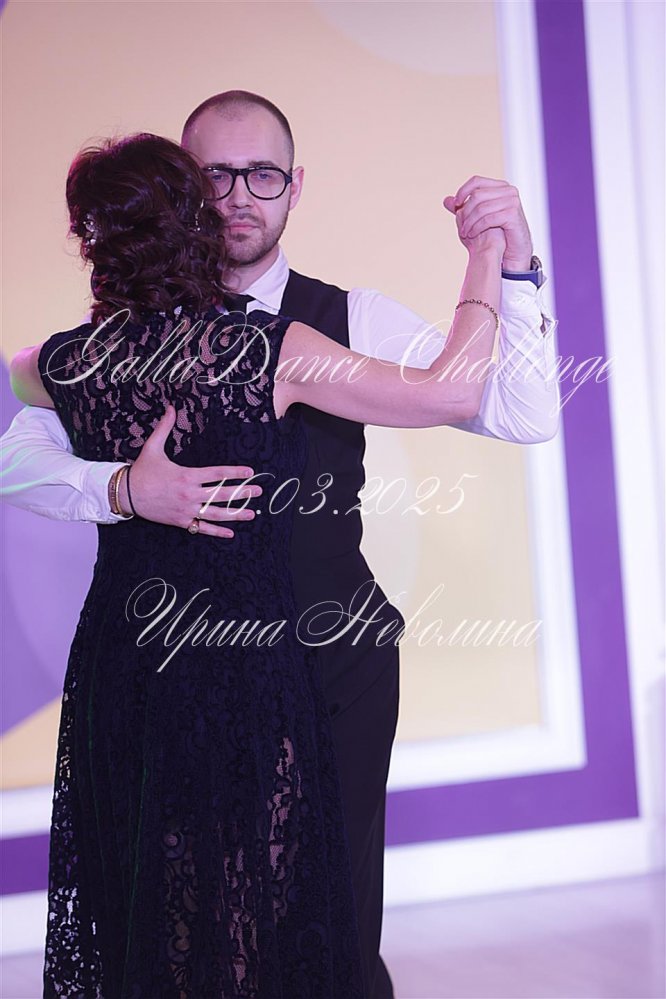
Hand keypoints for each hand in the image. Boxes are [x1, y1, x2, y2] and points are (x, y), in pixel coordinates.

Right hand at [119, 405, 262, 538]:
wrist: (126, 494)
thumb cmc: (141, 470)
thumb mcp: (152, 447)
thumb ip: (164, 428)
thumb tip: (171, 407)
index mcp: (186, 475)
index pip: (216, 473)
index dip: (235, 472)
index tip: (250, 472)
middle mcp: (189, 494)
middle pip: (221, 494)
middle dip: (242, 492)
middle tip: (258, 490)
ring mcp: (186, 510)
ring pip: (215, 513)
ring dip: (235, 513)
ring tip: (252, 513)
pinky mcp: (181, 521)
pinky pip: (202, 528)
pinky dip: (217, 532)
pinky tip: (231, 534)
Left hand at [444, 175, 532, 268]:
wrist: (514, 250)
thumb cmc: (498, 233)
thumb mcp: (478, 218)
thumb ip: (464, 208)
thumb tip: (446, 200)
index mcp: (501, 186)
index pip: (476, 181)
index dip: (462, 191)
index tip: (455, 205)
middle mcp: (508, 190)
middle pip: (477, 195)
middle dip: (465, 211)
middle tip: (461, 226)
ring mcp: (512, 201)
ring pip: (481, 208)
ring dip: (469, 222)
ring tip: (464, 233)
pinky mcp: (513, 214)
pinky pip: (488, 218)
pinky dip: (476, 227)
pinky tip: (472, 234)